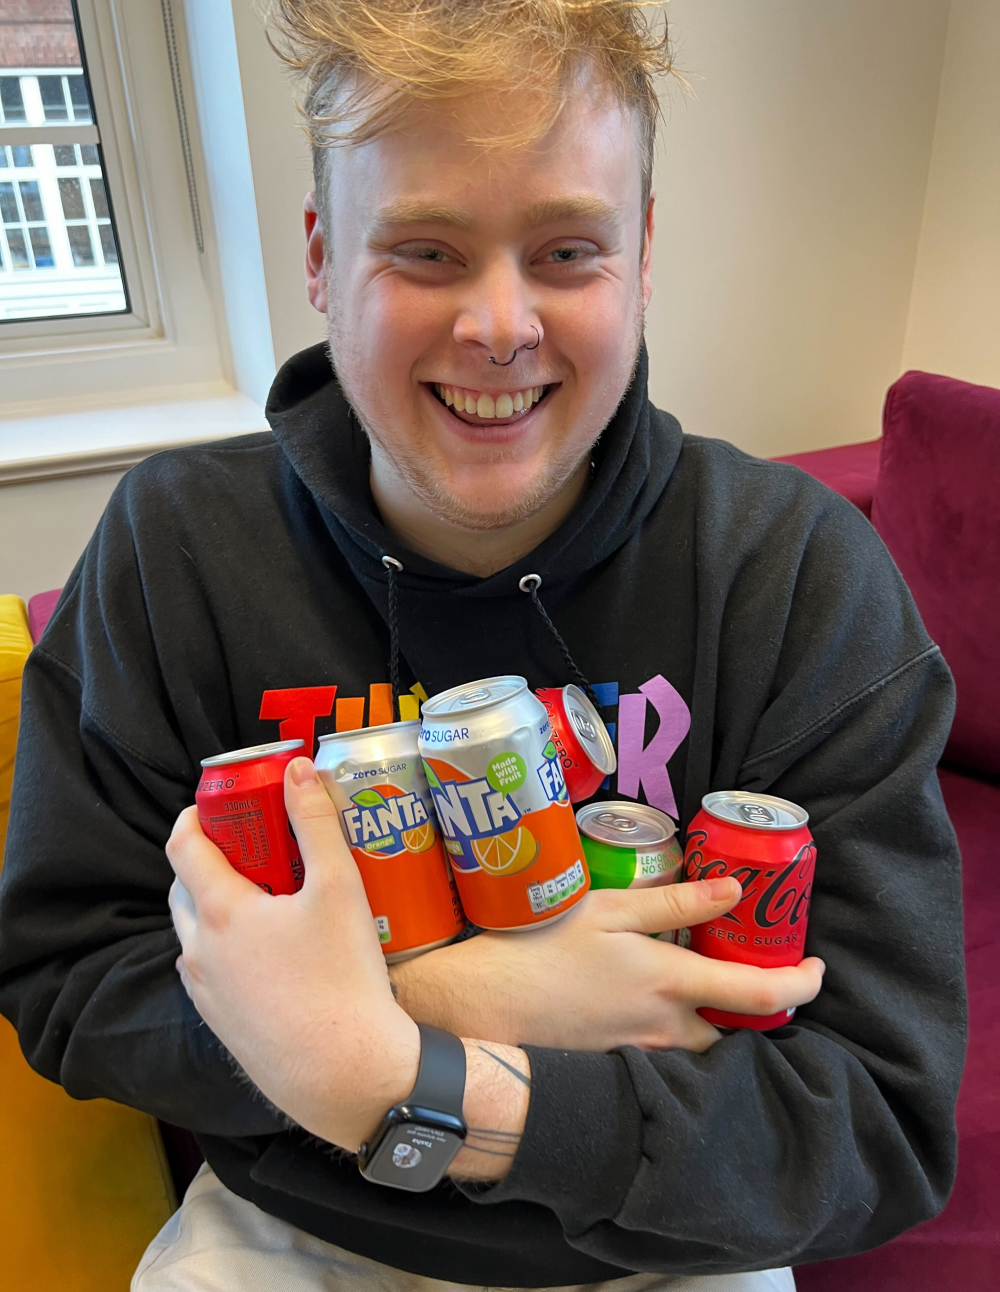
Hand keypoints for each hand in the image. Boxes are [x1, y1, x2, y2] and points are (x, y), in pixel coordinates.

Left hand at [167, 757, 419, 1151]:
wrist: (346, 1075)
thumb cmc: (343, 978)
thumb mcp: (339, 888)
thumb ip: (316, 822)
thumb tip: (298, 769)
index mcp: (220, 911)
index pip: (182, 846)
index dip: (195, 816)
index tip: (219, 802)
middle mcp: (198, 951)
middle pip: (184, 887)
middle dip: (211, 858)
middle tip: (256, 846)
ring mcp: (205, 993)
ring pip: (195, 932)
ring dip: (217, 904)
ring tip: (270, 898)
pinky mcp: (220, 1024)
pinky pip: (209, 971)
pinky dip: (226, 947)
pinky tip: (274, 952)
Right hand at [391, 879, 825, 1052]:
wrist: (476, 1007)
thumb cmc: (538, 946)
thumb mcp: (606, 909)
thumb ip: (673, 903)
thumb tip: (734, 890)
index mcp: (669, 984)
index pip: (758, 996)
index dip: (799, 985)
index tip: (817, 971)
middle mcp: (664, 1029)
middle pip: (731, 1029)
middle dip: (751, 1007)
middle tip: (749, 968)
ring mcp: (637, 1053)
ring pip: (696, 1044)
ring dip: (712, 1020)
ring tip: (703, 982)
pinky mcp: (612, 1063)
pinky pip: (661, 1052)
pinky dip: (674, 1031)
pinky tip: (650, 1002)